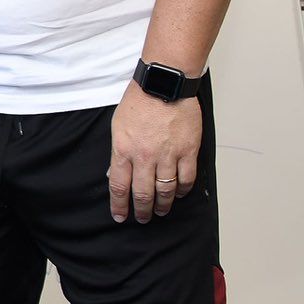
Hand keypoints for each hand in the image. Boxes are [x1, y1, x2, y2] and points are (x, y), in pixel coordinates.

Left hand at [107, 83, 201, 222]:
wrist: (163, 85)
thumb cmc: (138, 102)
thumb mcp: (117, 127)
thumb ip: (119, 152)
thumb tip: (116, 172)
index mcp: (124, 150)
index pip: (119, 186)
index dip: (119, 205)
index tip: (120, 216)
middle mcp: (145, 157)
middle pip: (143, 193)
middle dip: (141, 210)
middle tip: (142, 218)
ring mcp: (168, 155)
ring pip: (166, 190)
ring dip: (163, 205)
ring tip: (161, 211)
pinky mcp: (187, 151)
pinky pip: (186, 179)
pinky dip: (183, 190)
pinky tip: (180, 194)